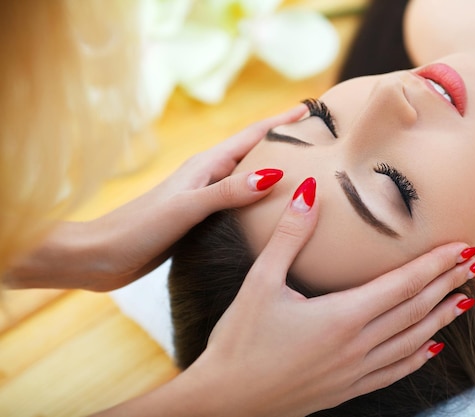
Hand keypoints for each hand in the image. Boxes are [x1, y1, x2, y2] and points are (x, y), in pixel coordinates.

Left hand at [5, 105, 305, 290]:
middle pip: (252, 152)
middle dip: (282, 142)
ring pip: (247, 178)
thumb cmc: (139, 229)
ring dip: (273, 171)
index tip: (309, 109)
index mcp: (204, 166)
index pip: (251, 136)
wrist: (103, 256)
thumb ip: (227, 192)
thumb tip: (273, 174)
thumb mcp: (186, 209)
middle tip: (315, 141)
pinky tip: (270, 212)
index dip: (280, 121)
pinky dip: (259, 201)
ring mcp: (204, 198)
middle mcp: (207, 177)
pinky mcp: (200, 219)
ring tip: (303, 173)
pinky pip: (239, 203)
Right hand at [178, 178, 474, 416]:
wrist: (225, 400)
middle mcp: (357, 345)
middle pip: (416, 309)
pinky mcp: (346, 388)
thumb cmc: (239, 341)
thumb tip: (307, 192)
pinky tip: (430, 348)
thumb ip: (289, 237)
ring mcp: (355, 371)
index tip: (465, 247)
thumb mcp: (260, 283)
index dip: (437, 264)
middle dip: (449, 283)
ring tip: (466, 300)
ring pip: (412, 340)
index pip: (403, 284)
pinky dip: (417, 356)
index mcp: (341, 316)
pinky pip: (394, 371)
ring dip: (441, 318)